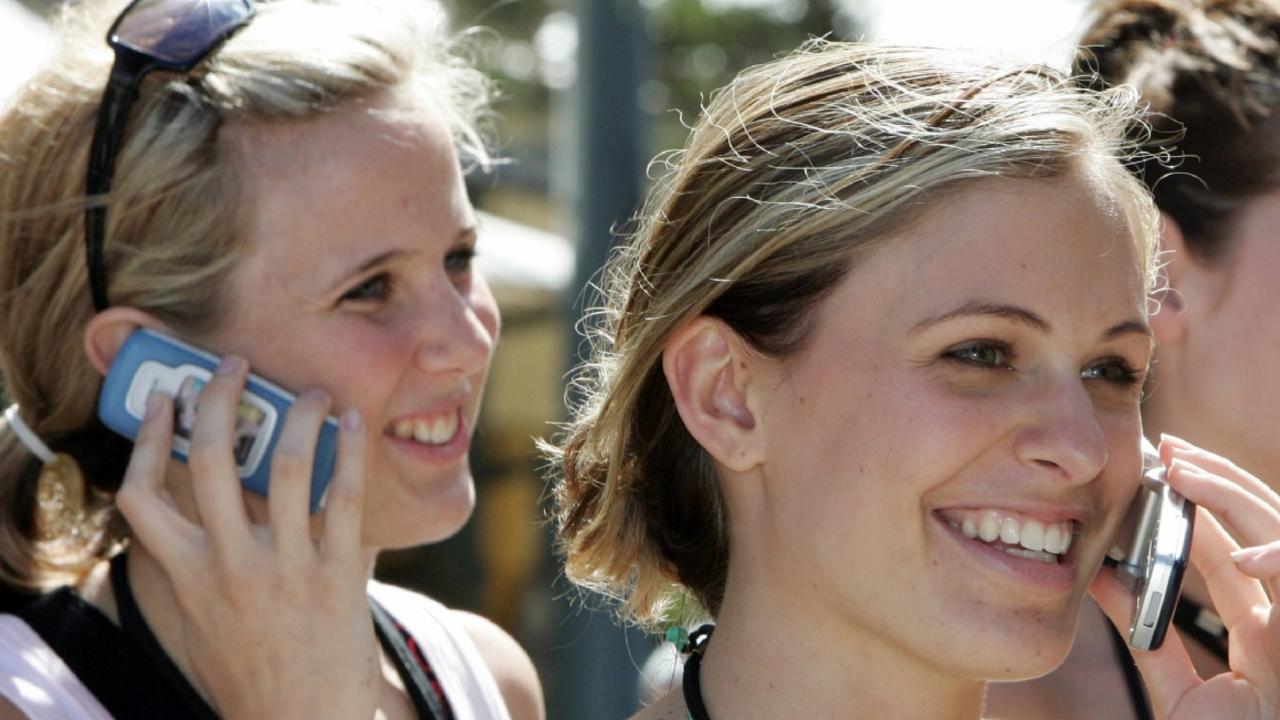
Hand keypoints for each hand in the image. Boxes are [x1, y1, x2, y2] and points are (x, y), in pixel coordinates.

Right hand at [114, 356, 377, 719]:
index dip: (148, 440)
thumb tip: (224, 494)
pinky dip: (348, 452)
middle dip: (216, 399)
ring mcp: (284, 571)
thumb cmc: (254, 671)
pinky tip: (354, 424)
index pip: (141, 496)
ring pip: (283, 467)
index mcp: (186, 576)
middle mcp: (228, 567)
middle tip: (232, 366)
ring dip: (297, 415)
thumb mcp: (208, 619)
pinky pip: (343, 499)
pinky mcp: (338, 577)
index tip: (164, 400)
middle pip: (206, 462)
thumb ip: (205, 560)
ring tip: (312, 392)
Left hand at [1090, 434, 1279, 719]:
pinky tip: (1241, 559)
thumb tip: (1103, 578)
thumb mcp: (1179, 693)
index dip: (1198, 507)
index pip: (1228, 552)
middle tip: (1167, 447)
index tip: (1158, 469)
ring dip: (1236, 499)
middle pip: (1263, 529)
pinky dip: (1279, 563)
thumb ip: (1148, 638)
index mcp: (1260, 631)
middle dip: (1218, 480)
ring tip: (1183, 473)